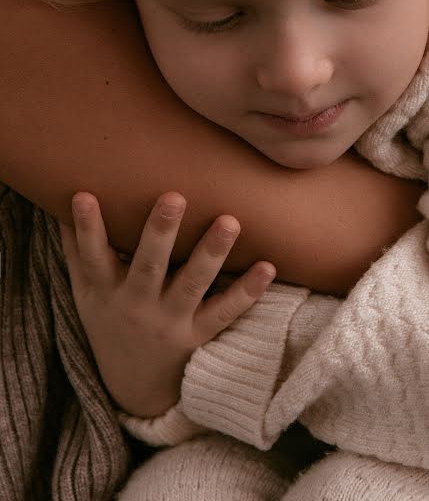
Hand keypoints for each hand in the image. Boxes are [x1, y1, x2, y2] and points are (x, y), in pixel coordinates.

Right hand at [59, 191, 275, 417]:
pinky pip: (225, 312)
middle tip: (174, 198)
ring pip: (192, 285)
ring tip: (229, 221)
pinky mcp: (198, 334)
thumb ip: (78, 251)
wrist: (134, 387)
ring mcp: (170, 321)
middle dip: (160, 232)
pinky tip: (267, 266)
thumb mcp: (86, 294)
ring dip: (211, 253)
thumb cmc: (109, 325)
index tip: (84, 196)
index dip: (87, 228)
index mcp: (106, 291)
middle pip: (149, 266)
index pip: (92, 257)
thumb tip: (64, 204)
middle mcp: (138, 305)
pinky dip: (247, 292)